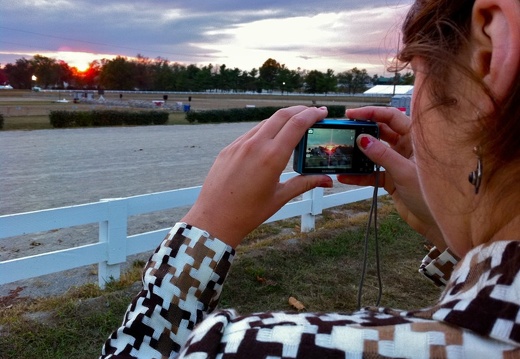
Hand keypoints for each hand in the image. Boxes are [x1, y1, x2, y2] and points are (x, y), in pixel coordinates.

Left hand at [182, 106, 332, 247]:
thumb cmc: (248, 212)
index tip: (322, 112)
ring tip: (294, 125)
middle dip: (300, 110)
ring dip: (282, 119)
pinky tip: (271, 139)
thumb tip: (327, 180)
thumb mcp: (280, 197)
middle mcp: (256, 145)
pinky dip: (265, 130)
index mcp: (272, 157)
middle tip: (313, 113)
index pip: (296, 124)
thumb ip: (304, 183)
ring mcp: (240, 145)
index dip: (312, 114)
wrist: (214, 219)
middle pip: (282, 116)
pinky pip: (250, 133)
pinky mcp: (229, 149)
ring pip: (265, 123)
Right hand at [338, 106, 445, 249]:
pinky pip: (372, 173)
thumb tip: (362, 139)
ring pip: (374, 153)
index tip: (352, 114)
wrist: (438, 223)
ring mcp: (398, 163)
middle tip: (344, 131)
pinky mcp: (391, 179)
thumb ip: (383, 155)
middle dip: (362, 131)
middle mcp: (406, 148)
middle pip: (380, 132)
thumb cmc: (433, 195)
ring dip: (358, 154)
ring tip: (342, 153)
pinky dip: (359, 175)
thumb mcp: (405, 172)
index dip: (372, 113)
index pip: (392, 117)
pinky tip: (345, 176)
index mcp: (416, 139)